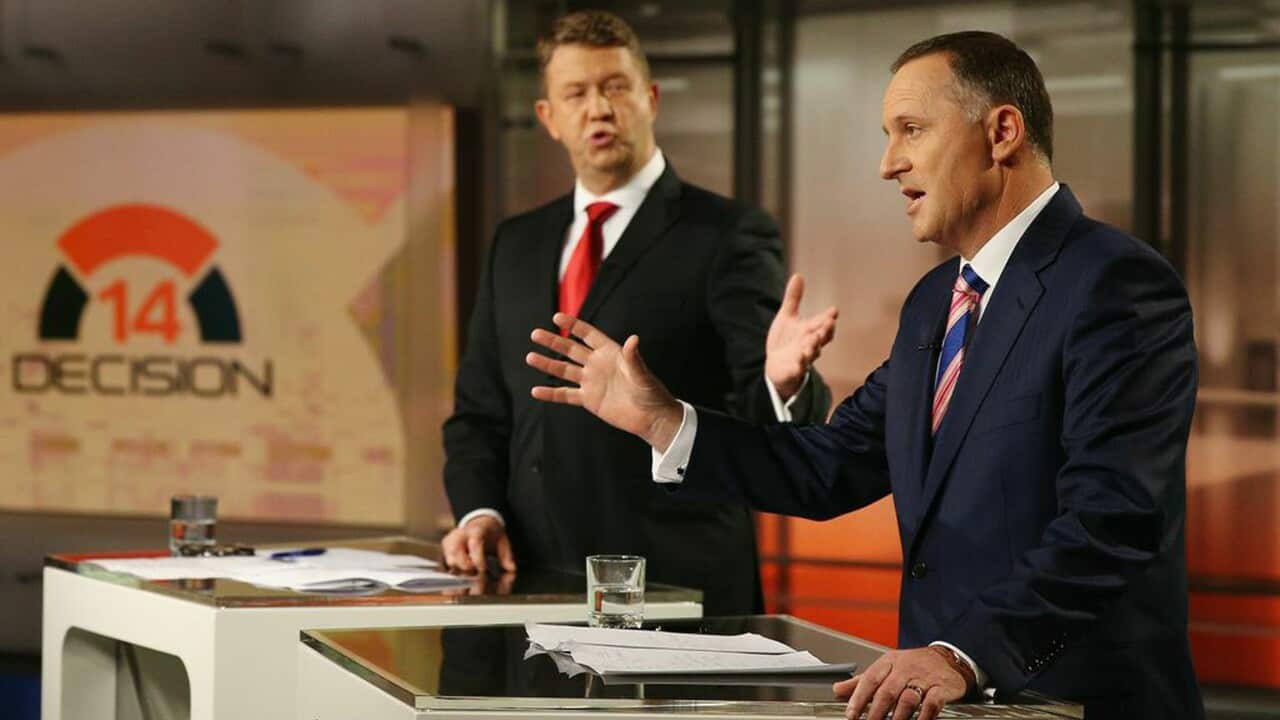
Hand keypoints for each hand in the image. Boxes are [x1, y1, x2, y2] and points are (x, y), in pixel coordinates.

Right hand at [441, 515, 515, 574]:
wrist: (479, 521)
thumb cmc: (491, 532)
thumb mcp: (502, 541)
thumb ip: (506, 555)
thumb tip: (511, 568)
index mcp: (477, 530)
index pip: (474, 543)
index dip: (477, 558)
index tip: (482, 569)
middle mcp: (461, 533)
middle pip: (456, 552)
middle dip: (466, 567)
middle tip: (475, 572)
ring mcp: (451, 538)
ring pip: (449, 559)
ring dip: (459, 569)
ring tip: (470, 571)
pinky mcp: (446, 545)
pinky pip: (445, 560)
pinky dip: (453, 568)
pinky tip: (461, 570)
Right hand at [526, 313, 683, 451]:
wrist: (651, 418)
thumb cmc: (650, 392)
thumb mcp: (642, 373)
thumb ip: (633, 357)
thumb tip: (633, 339)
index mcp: (610, 353)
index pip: (588, 335)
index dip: (573, 326)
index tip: (557, 317)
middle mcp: (597, 365)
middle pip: (571, 350)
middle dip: (553, 341)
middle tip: (535, 334)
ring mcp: (591, 382)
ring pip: (564, 370)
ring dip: (547, 364)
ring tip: (530, 356)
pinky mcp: (589, 400)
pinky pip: (566, 395)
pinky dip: (551, 394)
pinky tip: (536, 391)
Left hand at [766, 274, 837, 399]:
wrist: (777, 367)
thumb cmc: (786, 340)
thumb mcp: (787, 317)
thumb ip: (793, 298)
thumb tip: (798, 275)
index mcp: (810, 331)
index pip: (822, 323)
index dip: (828, 317)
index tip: (834, 310)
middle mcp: (809, 344)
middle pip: (822, 338)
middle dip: (826, 330)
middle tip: (829, 322)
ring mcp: (802, 358)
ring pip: (811, 353)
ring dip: (813, 346)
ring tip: (813, 338)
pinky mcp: (793, 370)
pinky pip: (797, 369)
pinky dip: (799, 366)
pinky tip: (799, 362)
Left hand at [831, 647, 966, 719]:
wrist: (947, 659)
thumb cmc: (913, 665)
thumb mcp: (886, 668)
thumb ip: (862, 681)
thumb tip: (837, 690)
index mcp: (889, 662)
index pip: (870, 678)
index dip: (858, 697)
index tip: (851, 714)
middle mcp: (906, 668)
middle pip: (888, 691)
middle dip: (876, 711)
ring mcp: (924, 678)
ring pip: (908, 698)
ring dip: (898, 716)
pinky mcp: (942, 687)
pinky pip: (932, 703)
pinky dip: (924, 716)